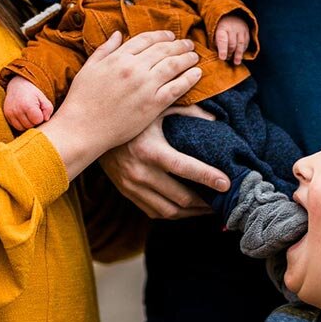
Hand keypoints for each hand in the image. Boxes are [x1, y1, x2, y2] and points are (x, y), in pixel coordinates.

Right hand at [2, 77, 53, 131]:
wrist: (17, 86)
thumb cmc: (32, 93)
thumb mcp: (43, 98)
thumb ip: (48, 109)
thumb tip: (45, 120)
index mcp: (28, 105)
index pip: (38, 120)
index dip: (40, 117)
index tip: (39, 110)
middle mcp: (17, 110)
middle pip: (30, 125)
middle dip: (34, 121)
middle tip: (34, 112)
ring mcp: (10, 114)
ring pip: (22, 128)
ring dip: (27, 124)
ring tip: (28, 115)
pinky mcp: (7, 116)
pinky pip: (16, 126)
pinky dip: (21, 123)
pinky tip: (23, 116)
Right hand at [39, 30, 201, 175]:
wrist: (82, 129)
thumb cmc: (80, 100)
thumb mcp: (88, 69)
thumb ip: (104, 50)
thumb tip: (118, 34)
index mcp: (118, 58)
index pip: (145, 39)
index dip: (161, 35)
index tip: (169, 36)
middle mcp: (134, 68)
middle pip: (163, 49)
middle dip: (178, 44)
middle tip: (188, 44)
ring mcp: (145, 86)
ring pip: (174, 65)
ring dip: (187, 58)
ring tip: (194, 56)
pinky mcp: (153, 104)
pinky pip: (177, 87)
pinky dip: (190, 78)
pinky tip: (197, 73)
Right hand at [98, 105, 228, 218]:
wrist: (92, 130)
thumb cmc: (131, 117)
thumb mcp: (157, 108)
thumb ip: (189, 112)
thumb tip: (218, 124)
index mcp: (149, 150)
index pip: (184, 168)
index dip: (208, 177)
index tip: (228, 184)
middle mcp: (139, 172)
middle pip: (180, 198)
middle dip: (206, 203)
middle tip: (225, 201)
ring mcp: (131, 187)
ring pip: (169, 211)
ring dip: (192, 213)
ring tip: (210, 208)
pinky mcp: (127, 193)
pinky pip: (154, 212)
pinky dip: (174, 213)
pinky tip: (187, 208)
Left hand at [214, 14, 251, 66]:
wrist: (230, 14)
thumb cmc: (219, 27)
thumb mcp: (214, 32)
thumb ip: (215, 43)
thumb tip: (217, 55)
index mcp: (222, 27)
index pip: (222, 39)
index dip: (222, 50)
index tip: (222, 58)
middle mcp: (232, 27)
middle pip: (232, 43)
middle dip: (229, 53)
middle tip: (226, 59)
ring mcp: (241, 29)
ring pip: (241, 44)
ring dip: (238, 54)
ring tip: (236, 62)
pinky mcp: (247, 31)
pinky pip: (246, 42)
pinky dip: (243, 50)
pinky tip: (240, 55)